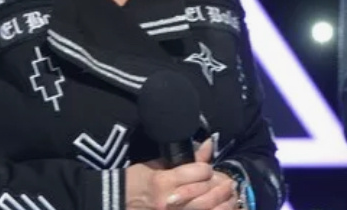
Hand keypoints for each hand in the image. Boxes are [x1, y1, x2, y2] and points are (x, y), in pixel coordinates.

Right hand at [126, 139, 240, 209]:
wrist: (116, 201)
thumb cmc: (136, 180)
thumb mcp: (158, 164)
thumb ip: (185, 158)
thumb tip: (209, 144)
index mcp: (164, 181)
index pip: (198, 172)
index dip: (206, 169)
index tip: (207, 169)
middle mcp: (169, 201)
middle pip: (205, 192)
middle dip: (219, 187)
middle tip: (228, 184)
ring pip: (205, 209)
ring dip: (222, 203)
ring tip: (230, 197)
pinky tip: (221, 208)